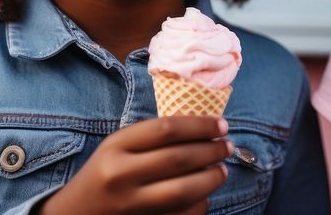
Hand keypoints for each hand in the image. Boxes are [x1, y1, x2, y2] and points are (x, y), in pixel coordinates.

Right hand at [38, 116, 231, 214]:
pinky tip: (207, 194)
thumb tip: (201, 127)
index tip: (222, 124)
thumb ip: (151, 136)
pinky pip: (181, 214)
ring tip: (222, 169)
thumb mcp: (117, 147)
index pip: (167, 129)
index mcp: (115, 147)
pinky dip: (200, 203)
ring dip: (211, 178)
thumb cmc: (103, 174)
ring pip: (184, 190)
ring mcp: (130, 204)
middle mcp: (121, 175)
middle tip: (227, 146)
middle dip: (211, 150)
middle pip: (179, 158)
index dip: (200, 125)